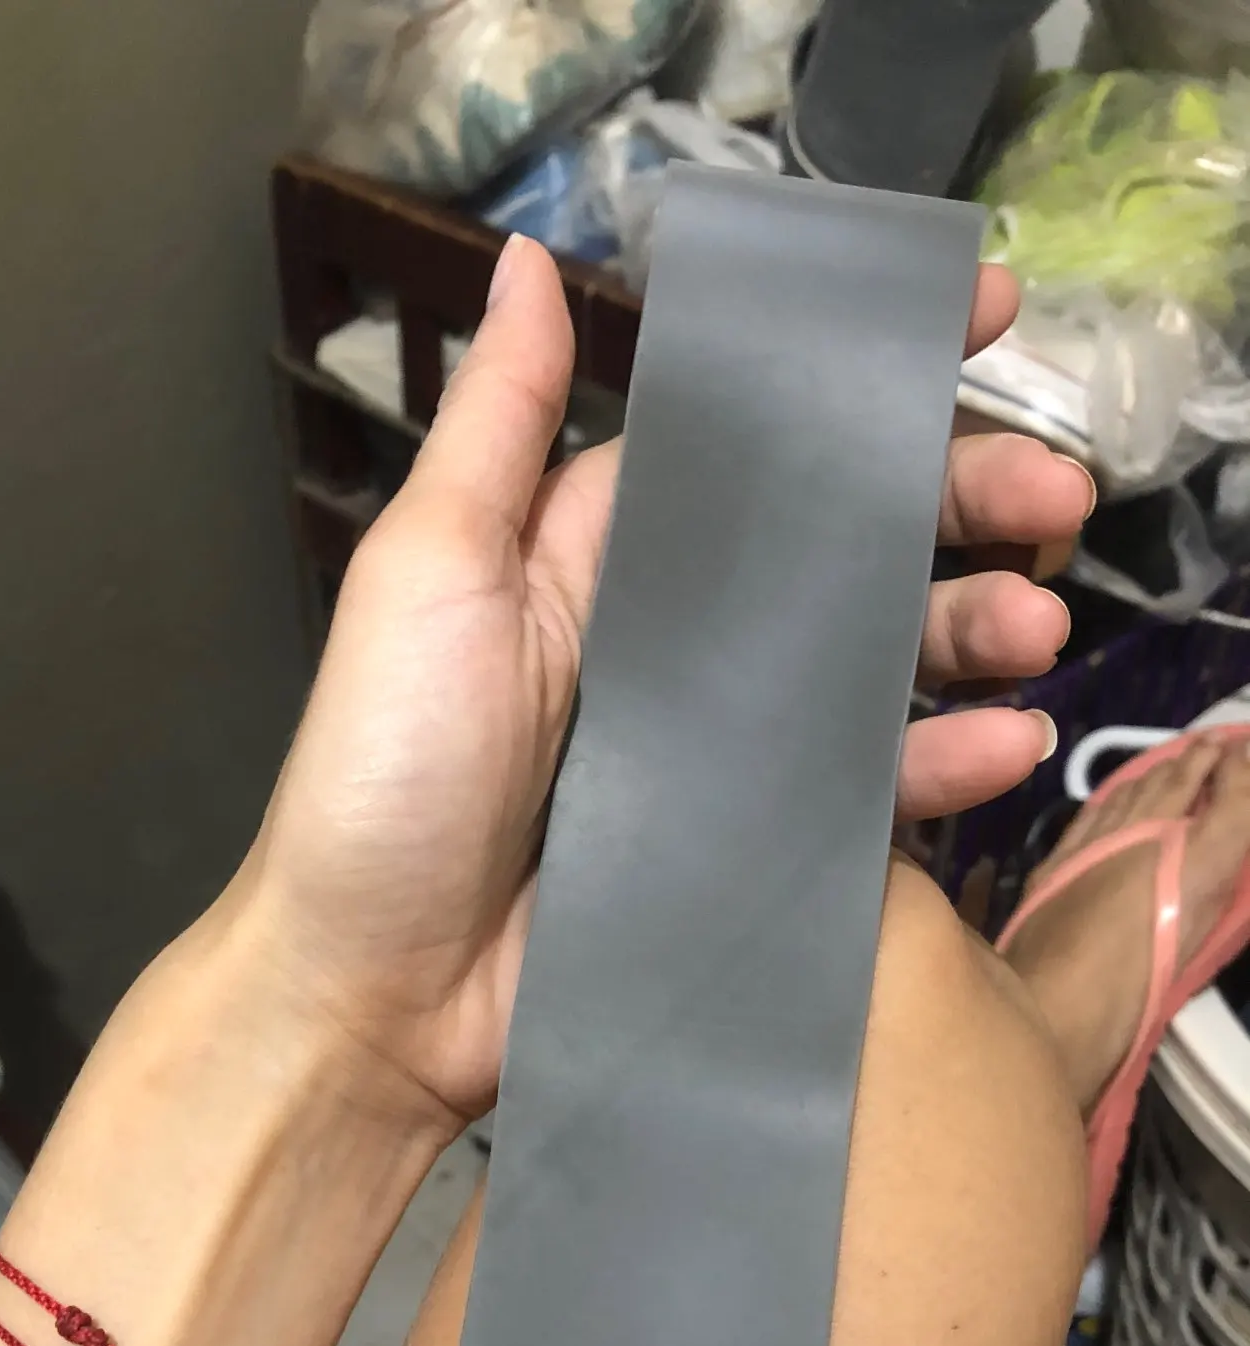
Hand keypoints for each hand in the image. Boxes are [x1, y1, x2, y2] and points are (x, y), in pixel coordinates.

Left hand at [238, 234, 1092, 1131]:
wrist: (373, 996)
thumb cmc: (384, 772)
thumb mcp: (427, 575)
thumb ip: (496, 429)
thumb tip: (529, 262)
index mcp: (597, 552)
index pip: (750, 444)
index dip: (855, 385)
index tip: (975, 325)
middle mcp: (668, 637)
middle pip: (836, 545)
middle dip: (952, 502)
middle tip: (1060, 491)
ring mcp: (714, 750)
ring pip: (868, 663)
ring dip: (968, 630)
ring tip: (1041, 625)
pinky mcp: (741, 851)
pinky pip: (858, 796)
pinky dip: (939, 767)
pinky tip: (1006, 743)